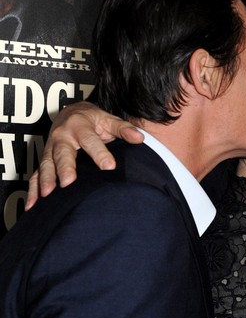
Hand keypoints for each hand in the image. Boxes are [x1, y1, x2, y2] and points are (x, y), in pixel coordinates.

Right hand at [25, 101, 143, 209]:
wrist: (70, 112)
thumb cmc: (93, 119)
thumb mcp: (109, 119)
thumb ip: (124, 129)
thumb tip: (140, 138)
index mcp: (79, 126)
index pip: (90, 141)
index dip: (100, 154)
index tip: (109, 167)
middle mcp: (62, 136)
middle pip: (63, 153)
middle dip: (65, 168)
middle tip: (68, 183)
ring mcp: (50, 148)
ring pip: (46, 164)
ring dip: (46, 179)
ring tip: (48, 195)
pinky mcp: (44, 159)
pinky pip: (36, 174)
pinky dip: (33, 189)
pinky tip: (34, 205)